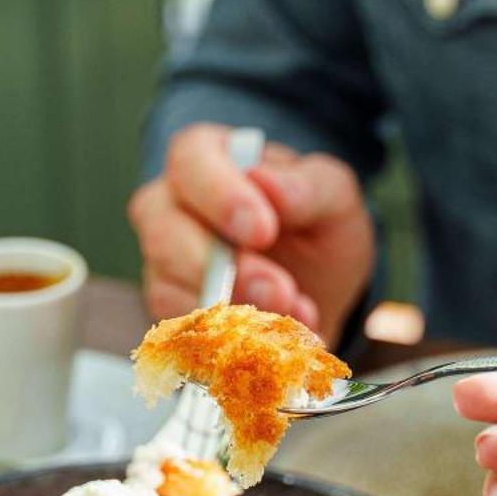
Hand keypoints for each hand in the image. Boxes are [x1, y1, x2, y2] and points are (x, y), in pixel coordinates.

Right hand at [127, 123, 373, 344]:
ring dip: (230, 311)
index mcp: (208, 157)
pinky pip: (181, 330)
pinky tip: (274, 335)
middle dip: (223, 269)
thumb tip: (264, 181)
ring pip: (166, 285)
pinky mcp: (171, 310)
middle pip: (164, 230)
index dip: (220, 196)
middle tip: (278, 291)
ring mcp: (165, 262)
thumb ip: (305, 187)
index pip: (191, 162)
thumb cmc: (315, 225)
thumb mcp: (333, 198)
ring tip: (291, 314)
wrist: (320, 285)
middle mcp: (172, 206)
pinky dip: (228, 338)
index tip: (262, 231)